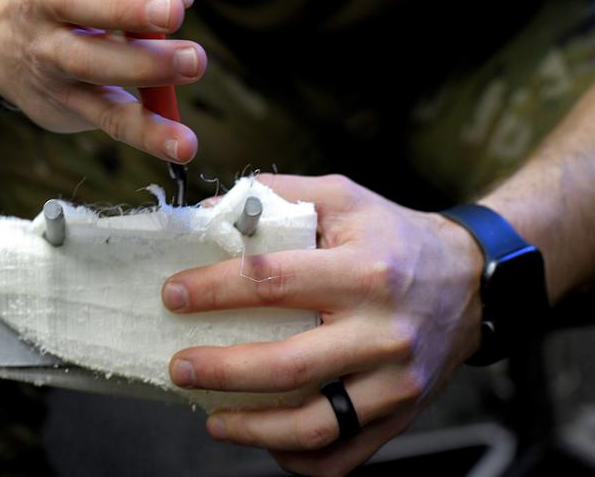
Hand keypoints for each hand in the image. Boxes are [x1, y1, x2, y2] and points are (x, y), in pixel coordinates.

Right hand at [0, 0, 214, 162]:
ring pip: (92, 62)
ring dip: (144, 66)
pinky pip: (108, 117)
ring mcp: (51, 52)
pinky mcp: (66, 98)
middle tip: (173, 12)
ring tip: (193, 63)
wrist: (0, 33)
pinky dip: (147, 133)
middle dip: (128, 5)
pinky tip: (182, 144)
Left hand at [161, 174, 485, 474]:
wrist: (471, 282)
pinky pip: (345, 454)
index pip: (271, 281)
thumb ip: (279, 194)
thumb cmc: (394, 237)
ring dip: (253, 429)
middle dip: (221, 371)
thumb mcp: (343, 198)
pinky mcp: (400, 412)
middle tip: (180, 367)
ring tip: (213, 419)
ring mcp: (394, 380)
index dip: (212, 290)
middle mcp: (382, 331)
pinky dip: (299, 457)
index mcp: (363, 271)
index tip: (173, 295)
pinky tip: (266, 439)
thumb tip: (212, 210)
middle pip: (287, 365)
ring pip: (315, 424)